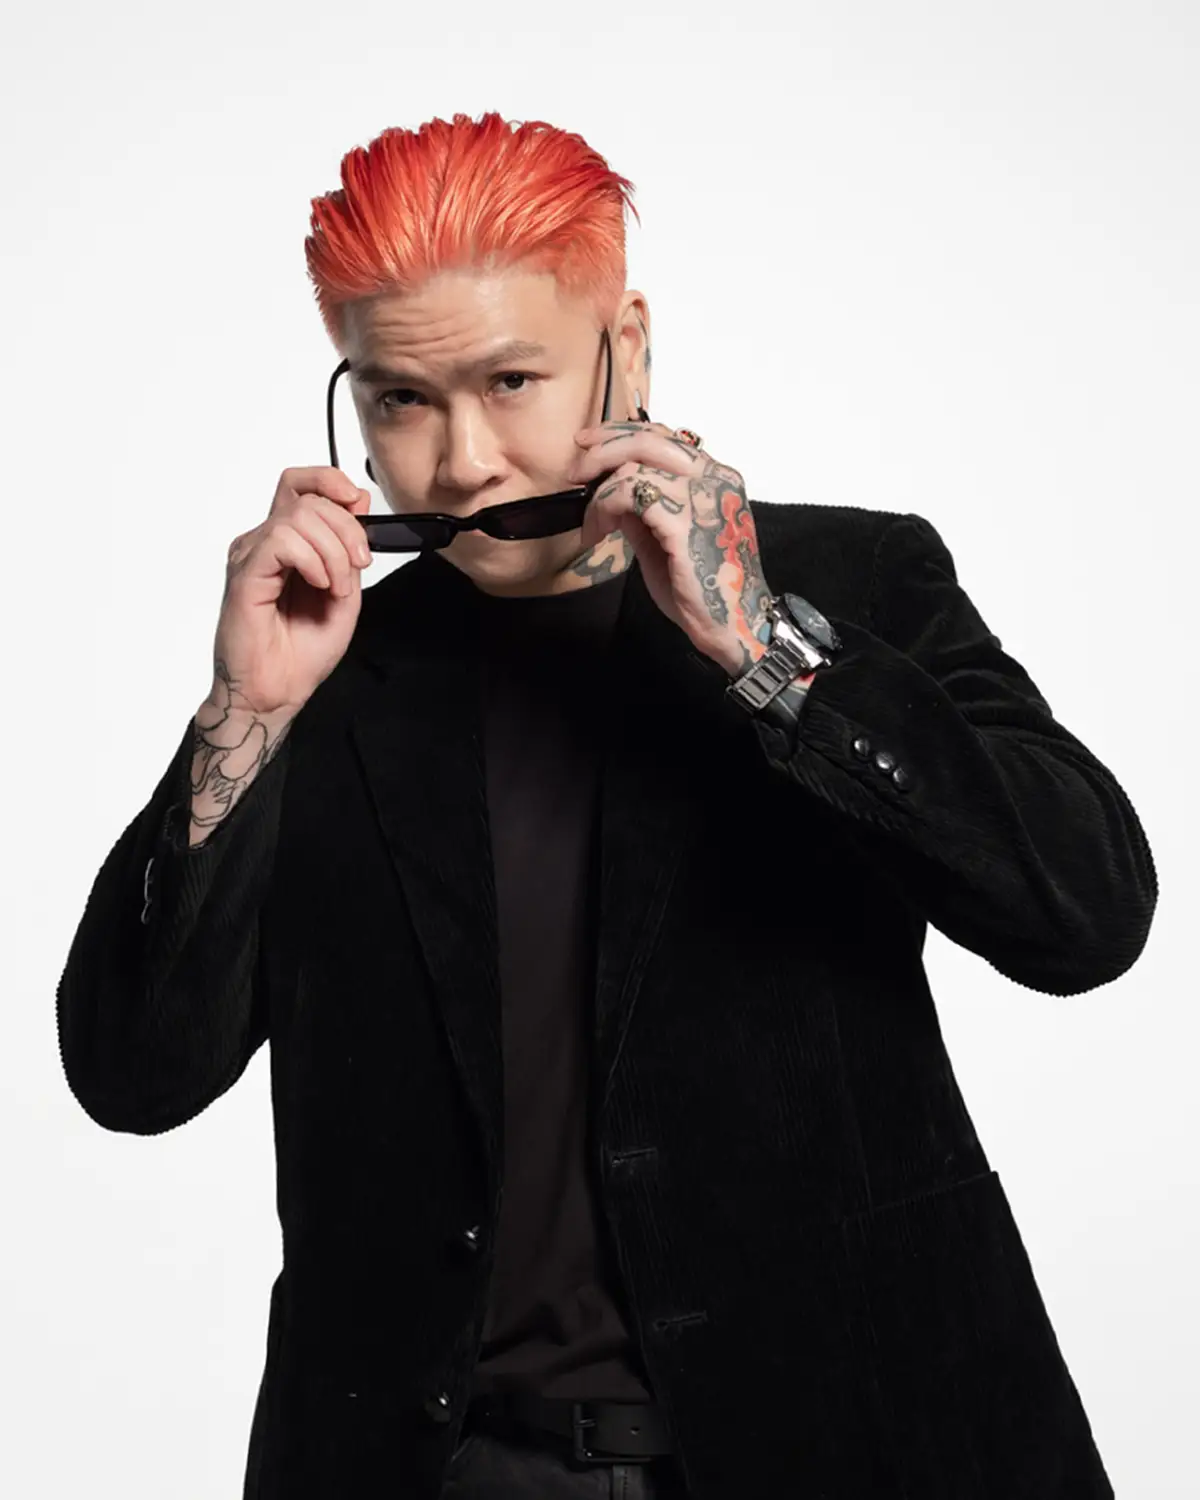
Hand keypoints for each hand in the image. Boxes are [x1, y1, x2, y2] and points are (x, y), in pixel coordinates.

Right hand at [210, 466, 373, 721]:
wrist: (276, 691)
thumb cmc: (302, 652)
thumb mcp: (346, 591)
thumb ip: (349, 548)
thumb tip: (359, 502)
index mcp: (288, 543)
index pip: (301, 484)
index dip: (332, 483)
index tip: (360, 507)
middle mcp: (264, 542)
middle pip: (306, 497)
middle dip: (347, 527)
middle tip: (358, 564)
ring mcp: (251, 555)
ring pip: (298, 516)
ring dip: (332, 551)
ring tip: (336, 588)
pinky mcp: (244, 573)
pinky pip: (280, 540)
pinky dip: (312, 560)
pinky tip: (319, 585)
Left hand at [571, 420, 773, 676]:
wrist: (733, 625)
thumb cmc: (704, 592)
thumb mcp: (664, 543)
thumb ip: (643, 514)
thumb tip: (611, 492)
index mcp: (716, 479)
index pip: (665, 439)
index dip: (621, 435)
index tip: (589, 447)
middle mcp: (714, 478)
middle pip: (649, 439)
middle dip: (603, 447)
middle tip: (575, 472)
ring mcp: (703, 495)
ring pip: (636, 462)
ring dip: (600, 490)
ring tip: (592, 522)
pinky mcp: (685, 518)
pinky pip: (632, 491)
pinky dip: (605, 507)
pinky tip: (599, 532)